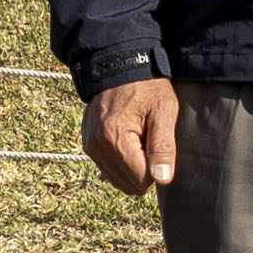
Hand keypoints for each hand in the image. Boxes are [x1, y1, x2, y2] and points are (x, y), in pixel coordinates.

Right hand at [84, 77, 181, 194]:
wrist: (120, 67)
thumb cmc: (147, 87)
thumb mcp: (164, 110)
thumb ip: (163, 146)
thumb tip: (163, 179)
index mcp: (115, 138)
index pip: (141, 180)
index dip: (156, 167)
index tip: (157, 142)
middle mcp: (96, 146)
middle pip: (129, 185)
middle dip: (143, 168)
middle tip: (148, 138)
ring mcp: (90, 147)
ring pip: (119, 180)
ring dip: (132, 165)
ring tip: (138, 136)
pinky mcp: (88, 145)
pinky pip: (109, 169)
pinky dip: (122, 161)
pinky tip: (127, 138)